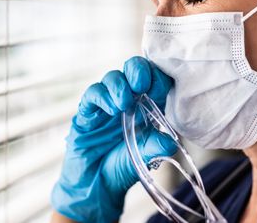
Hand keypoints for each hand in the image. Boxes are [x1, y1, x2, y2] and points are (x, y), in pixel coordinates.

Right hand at [51, 56, 176, 222]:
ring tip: (123, 104)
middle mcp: (126, 100)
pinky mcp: (87, 112)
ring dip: (119, 85)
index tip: (159, 88)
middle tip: (141, 84)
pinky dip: (102, 97)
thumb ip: (155, 147)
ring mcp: (106, 104)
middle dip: (138, 70)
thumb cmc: (122, 166)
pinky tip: (110, 108)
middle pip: (132, 70)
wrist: (97, 186)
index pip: (153, 79)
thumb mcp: (144, 158)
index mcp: (146, 106)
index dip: (157, 78)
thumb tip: (169, 141)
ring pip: (112, 78)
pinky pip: (93, 95)